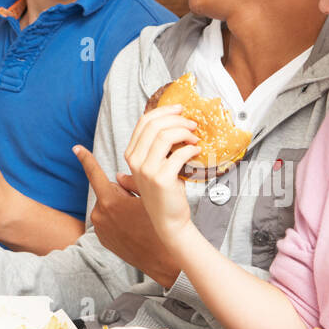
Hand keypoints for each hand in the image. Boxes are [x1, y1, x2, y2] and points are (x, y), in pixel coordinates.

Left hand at [73, 145, 181, 288]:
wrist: (162, 258)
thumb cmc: (159, 225)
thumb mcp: (150, 198)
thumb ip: (132, 182)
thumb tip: (117, 176)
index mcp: (111, 200)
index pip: (95, 174)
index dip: (86, 159)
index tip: (76, 148)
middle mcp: (100, 214)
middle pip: (109, 192)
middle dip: (121, 194)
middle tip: (138, 206)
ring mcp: (100, 228)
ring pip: (109, 207)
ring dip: (119, 208)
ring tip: (137, 221)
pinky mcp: (103, 239)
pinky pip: (108, 222)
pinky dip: (117, 221)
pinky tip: (132, 229)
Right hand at [123, 105, 196, 248]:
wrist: (168, 220)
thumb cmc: (164, 192)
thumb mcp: (153, 167)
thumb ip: (154, 147)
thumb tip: (169, 121)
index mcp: (131, 155)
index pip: (144, 122)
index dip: (163, 111)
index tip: (180, 109)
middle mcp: (135, 161)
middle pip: (154, 125)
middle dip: (177, 119)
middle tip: (192, 123)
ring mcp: (147, 170)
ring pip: (165, 136)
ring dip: (184, 132)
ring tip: (195, 137)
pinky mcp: (162, 179)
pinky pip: (179, 154)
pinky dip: (191, 149)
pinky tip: (197, 151)